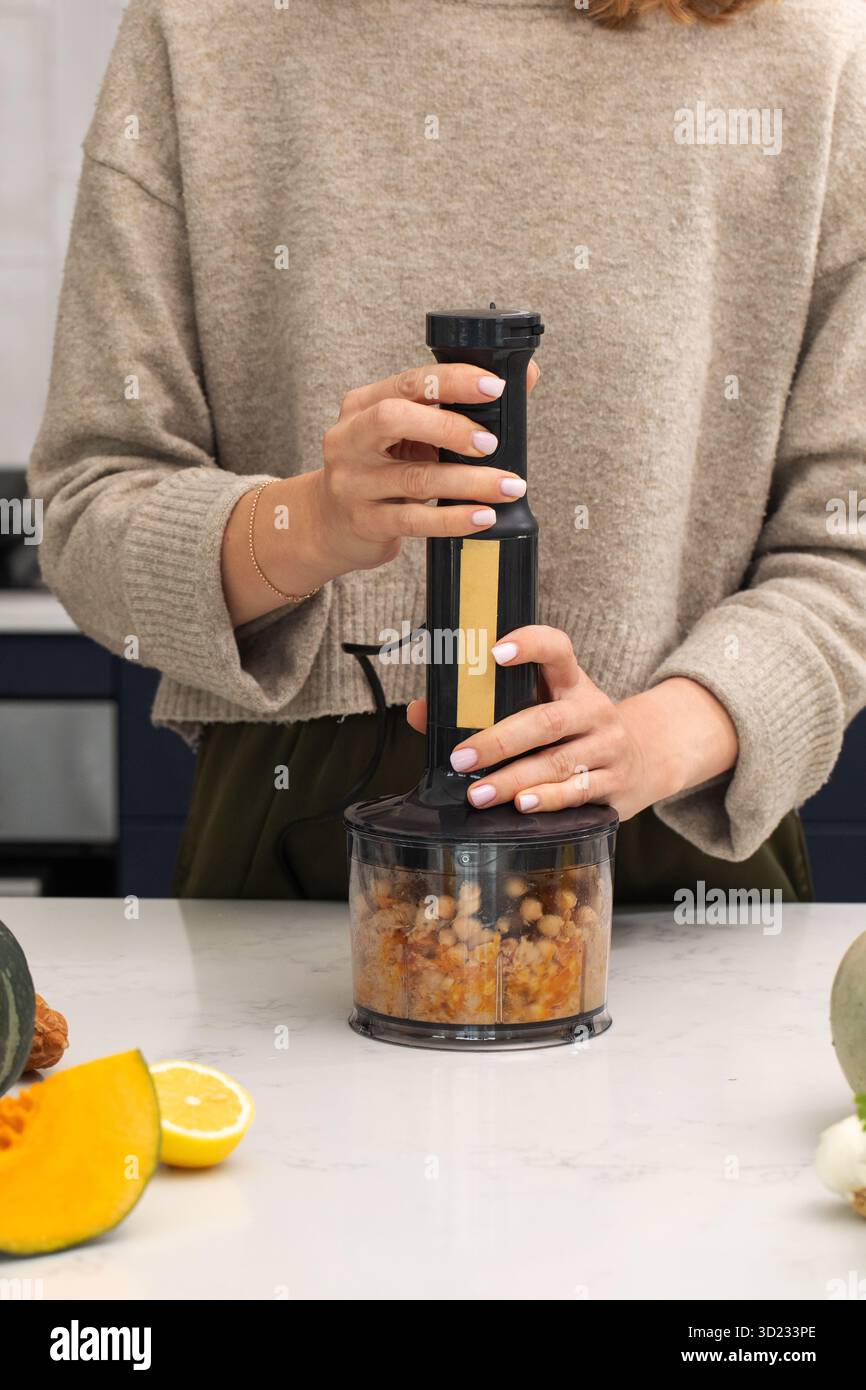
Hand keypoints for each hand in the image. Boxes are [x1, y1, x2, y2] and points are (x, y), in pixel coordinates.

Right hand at [222, 361, 537, 625]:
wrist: (329, 523)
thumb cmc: (380, 469)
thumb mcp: (408, 433)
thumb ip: (455, 406)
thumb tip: (525, 376)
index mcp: (362, 405)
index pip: (408, 382)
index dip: (453, 381)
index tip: (494, 388)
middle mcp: (350, 439)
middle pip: (394, 419)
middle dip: (449, 427)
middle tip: (490, 443)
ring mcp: (352, 483)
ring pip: (415, 478)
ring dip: (469, 482)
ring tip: (509, 486)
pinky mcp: (363, 522)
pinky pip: (414, 520)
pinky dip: (454, 519)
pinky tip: (484, 517)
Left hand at [406, 625, 738, 819]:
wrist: (646, 756)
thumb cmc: (573, 729)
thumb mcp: (540, 707)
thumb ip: (481, 707)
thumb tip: (418, 712)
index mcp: (571, 682)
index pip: (557, 649)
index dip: (529, 644)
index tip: (496, 650)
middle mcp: (593, 710)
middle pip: (547, 720)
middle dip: (500, 740)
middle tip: (462, 756)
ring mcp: (608, 747)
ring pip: (558, 762)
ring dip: (514, 779)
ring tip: (478, 793)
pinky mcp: (614, 783)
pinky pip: (578, 792)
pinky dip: (549, 799)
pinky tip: (522, 804)